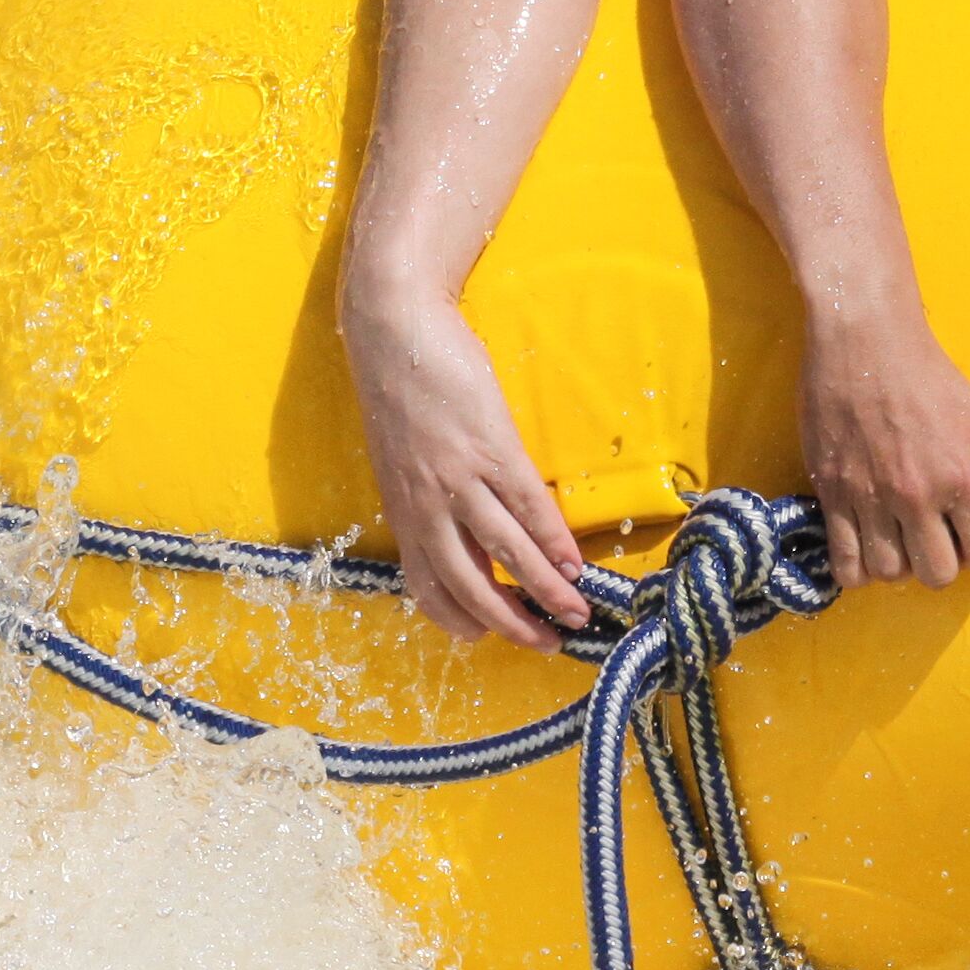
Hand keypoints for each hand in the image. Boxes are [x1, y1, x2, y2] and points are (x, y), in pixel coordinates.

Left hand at [339, 277, 589, 648]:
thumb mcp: (397, 456)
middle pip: (470, 583)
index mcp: (403, 509)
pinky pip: (528, 506)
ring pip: (507, 551)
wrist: (394, 327)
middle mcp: (427, 504)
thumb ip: (421, 496)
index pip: (427, 586)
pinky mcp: (491, 447)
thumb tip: (456, 528)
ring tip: (575, 611)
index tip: (486, 638)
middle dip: (511, 622)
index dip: (459, 619)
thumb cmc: (397, 387)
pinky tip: (574, 561)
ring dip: (544, 589)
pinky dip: (553, 540)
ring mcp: (460, 477)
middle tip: (546, 642)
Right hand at [799, 314, 969, 592]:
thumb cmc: (926, 374)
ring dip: (899, 564)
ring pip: (889, 573)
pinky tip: (866, 544)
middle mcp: (915, 495)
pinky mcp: (830, 493)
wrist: (863, 338)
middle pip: (938, 574)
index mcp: (960, 477)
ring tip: (899, 539)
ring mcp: (869, 497)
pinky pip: (844, 561)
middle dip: (943, 561)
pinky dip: (857, 567)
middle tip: (935, 535)